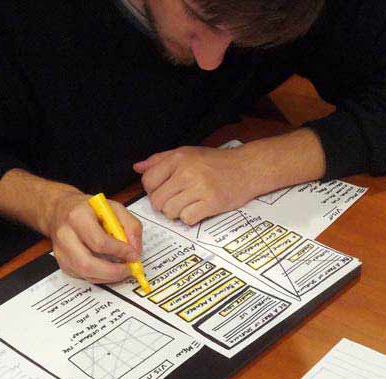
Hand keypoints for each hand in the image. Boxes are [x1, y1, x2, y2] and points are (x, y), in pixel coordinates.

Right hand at [44, 192, 141, 283]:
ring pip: (86, 274)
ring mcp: (61, 252)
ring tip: (121, 269)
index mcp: (78, 217)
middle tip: (129, 269)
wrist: (60, 210)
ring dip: (108, 276)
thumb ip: (130, 226)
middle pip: (88, 264)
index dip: (119, 251)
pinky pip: (84, 277)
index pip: (99, 242)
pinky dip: (100, 276)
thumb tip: (135, 249)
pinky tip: (108, 268)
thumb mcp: (114, 208)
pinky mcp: (63, 263)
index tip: (132, 254)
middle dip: (113, 272)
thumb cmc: (87, 209)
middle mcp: (65, 235)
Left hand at [133, 146, 254, 224]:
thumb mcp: (187, 153)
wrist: (247, 168)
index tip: (163, 190)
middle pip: (157, 200)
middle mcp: (187, 172)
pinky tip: (198, 209)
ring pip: (170, 212)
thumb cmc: (217, 162)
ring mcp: (200, 188)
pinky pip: (187, 219)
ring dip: (177, 212)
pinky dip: (190, 218)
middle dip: (163, 204)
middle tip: (177, 199)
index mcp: (179, 158)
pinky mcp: (211, 203)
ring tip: (189, 203)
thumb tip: (137, 167)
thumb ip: (160, 160)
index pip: (148, 181)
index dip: (152, 190)